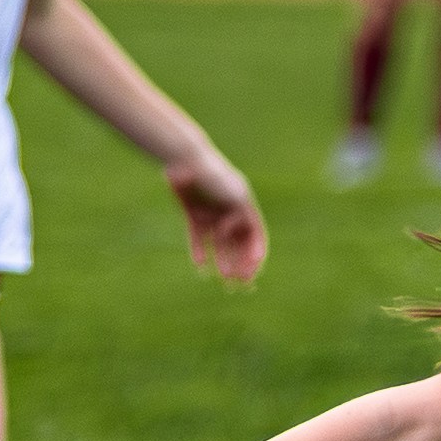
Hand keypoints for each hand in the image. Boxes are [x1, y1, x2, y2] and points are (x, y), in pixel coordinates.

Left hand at [166, 147, 265, 283]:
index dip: (256, 251)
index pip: (254, 234)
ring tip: (225, 279)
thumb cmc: (210, 174)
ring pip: (219, 244)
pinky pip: (198, 238)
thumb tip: (234, 231)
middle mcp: (228, 211)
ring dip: (224, 261)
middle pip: (238, 243)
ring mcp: (210, 214)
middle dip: (241, 263)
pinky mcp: (193, 216)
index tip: (255, 268)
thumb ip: (241, 214)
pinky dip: (200, 252)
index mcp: (242, 205)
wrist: (183, 158)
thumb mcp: (232, 193)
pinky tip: (201, 267)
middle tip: (242, 282)